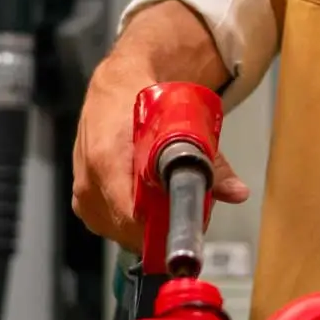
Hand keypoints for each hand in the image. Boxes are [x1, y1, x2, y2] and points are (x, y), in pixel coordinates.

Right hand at [71, 8, 248, 248]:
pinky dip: (132, 221)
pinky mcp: (82, 201)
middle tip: (185, 211)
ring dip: (147, 226)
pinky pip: (111, 226)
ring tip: (166, 203)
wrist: (115, 87)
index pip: (133, 216)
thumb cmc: (143, 104)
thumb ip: (212, 162)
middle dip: (162, 228)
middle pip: (130, 230)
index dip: (164, 227)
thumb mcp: (183, 126)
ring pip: (122, 232)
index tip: (187, 224)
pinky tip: (147, 203)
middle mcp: (89, 181)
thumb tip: (238, 192)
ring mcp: (82, 194)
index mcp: (107, 160)